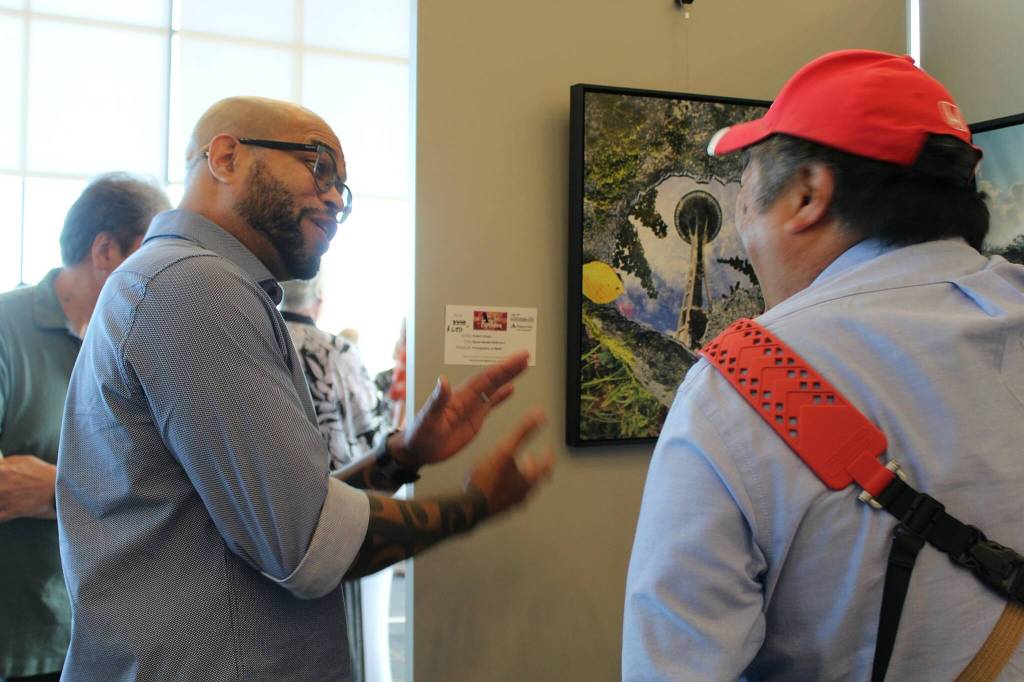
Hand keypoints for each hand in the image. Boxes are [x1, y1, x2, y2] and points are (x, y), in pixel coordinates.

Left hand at [0, 455, 57, 521]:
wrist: (58, 488)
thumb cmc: (43, 473)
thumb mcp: (25, 460)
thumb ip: (6, 462)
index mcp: (2, 471)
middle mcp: (1, 486)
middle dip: (0, 487)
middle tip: (4, 487)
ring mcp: (5, 500)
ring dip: (0, 498)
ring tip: (5, 495)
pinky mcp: (11, 512)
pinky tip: (3, 507)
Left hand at [395, 351, 529, 467]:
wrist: (417, 450)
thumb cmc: (419, 435)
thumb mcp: (427, 419)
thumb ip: (436, 401)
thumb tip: (443, 381)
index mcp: (459, 396)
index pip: (485, 378)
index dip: (502, 368)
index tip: (517, 358)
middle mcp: (467, 398)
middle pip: (492, 379)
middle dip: (509, 367)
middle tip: (526, 355)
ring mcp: (471, 407)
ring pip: (493, 388)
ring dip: (508, 377)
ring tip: (523, 366)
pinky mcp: (473, 419)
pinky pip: (490, 404)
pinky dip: (501, 396)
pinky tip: (511, 389)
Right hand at [466, 410, 554, 517]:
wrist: (468, 505)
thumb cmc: (487, 479)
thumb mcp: (505, 449)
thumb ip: (523, 431)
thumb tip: (539, 415)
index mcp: (529, 480)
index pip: (546, 467)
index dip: (548, 456)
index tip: (549, 452)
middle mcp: (523, 494)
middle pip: (535, 479)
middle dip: (534, 467)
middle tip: (531, 459)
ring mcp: (511, 503)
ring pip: (522, 489)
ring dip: (521, 477)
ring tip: (513, 470)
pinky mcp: (498, 509)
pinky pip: (508, 496)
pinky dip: (508, 487)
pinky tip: (498, 483)